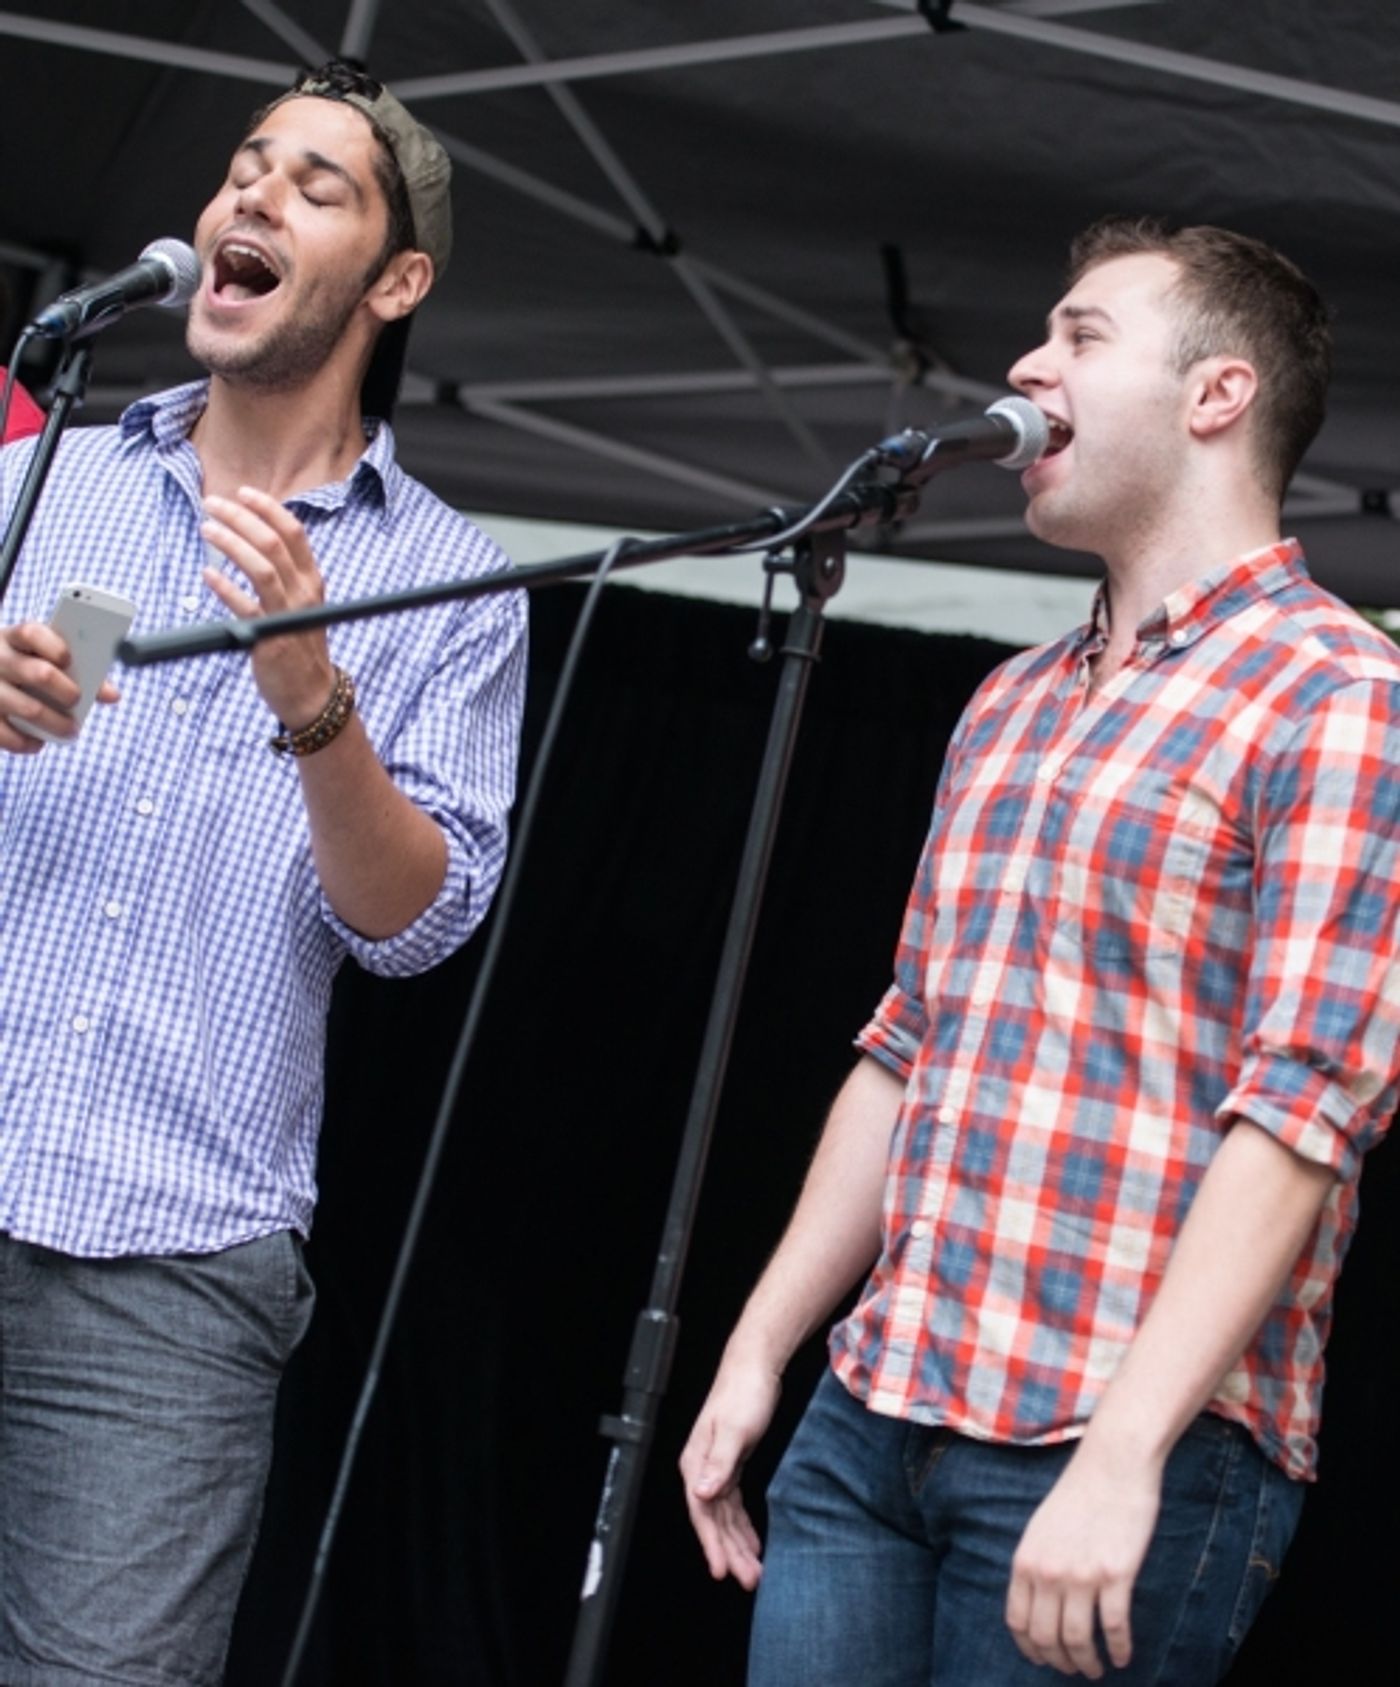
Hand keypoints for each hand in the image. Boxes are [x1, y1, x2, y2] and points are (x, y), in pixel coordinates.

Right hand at [0, 620, 118, 753]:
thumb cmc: (23, 668)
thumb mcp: (40, 660)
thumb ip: (78, 671)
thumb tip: (113, 695)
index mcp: (12, 639)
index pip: (31, 633)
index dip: (54, 646)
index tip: (69, 660)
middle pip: (39, 673)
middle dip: (67, 691)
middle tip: (77, 700)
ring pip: (30, 709)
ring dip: (57, 724)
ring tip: (72, 730)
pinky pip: (7, 735)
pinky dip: (27, 743)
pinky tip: (38, 743)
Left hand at [200, 486, 335, 728]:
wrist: (312, 694)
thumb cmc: (299, 645)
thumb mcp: (300, 604)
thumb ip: (284, 574)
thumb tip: (252, 538)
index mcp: (312, 581)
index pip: (294, 533)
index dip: (267, 508)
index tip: (242, 493)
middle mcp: (304, 594)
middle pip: (273, 543)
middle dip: (240, 518)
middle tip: (212, 504)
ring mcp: (288, 616)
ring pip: (262, 568)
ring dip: (231, 543)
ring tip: (207, 529)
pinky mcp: (270, 639)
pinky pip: (245, 608)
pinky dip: (225, 588)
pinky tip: (208, 575)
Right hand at [678, 1354, 781, 1590]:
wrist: (754, 1366)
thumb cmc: (743, 1392)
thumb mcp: (735, 1429)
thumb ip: (720, 1462)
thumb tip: (702, 1492)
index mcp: (696, 1462)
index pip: (701, 1512)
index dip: (711, 1544)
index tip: (721, 1571)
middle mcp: (701, 1468)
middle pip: (713, 1520)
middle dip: (729, 1551)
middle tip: (749, 1578)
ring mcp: (715, 1467)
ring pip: (724, 1516)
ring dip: (737, 1543)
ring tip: (754, 1569)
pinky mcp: (731, 1464)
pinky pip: (733, 1505)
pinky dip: (742, 1525)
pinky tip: (752, 1541)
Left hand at [1004, 1440, 1161, 1677]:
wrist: (1111, 1464)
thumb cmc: (1078, 1493)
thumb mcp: (1040, 1528)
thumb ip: (1035, 1564)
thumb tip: (1037, 1604)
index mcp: (1026, 1560)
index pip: (1018, 1622)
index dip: (1030, 1648)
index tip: (1044, 1659)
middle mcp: (1048, 1572)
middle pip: (1047, 1638)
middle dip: (1060, 1662)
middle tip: (1075, 1669)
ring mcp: (1081, 1575)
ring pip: (1078, 1641)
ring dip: (1087, 1663)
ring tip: (1097, 1668)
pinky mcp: (1116, 1575)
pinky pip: (1114, 1628)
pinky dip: (1119, 1649)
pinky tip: (1122, 1656)